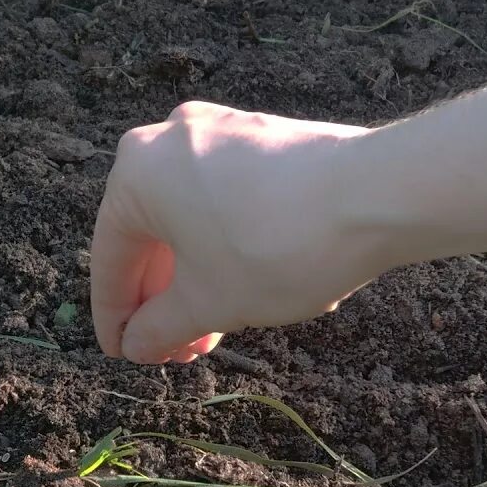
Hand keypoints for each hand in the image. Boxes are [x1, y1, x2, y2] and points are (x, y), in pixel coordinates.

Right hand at [91, 101, 377, 363]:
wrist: (375, 195)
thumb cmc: (277, 247)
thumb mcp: (209, 303)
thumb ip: (160, 327)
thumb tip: (136, 343)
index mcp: (137, 173)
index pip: (111, 258)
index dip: (115, 317)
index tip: (122, 355)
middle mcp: (168, 139)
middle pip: (150, 236)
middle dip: (162, 301)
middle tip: (175, 351)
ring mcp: (219, 132)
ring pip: (189, 220)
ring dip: (194, 280)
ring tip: (212, 332)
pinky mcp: (260, 138)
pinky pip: (222, 200)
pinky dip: (222, 247)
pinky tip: (243, 290)